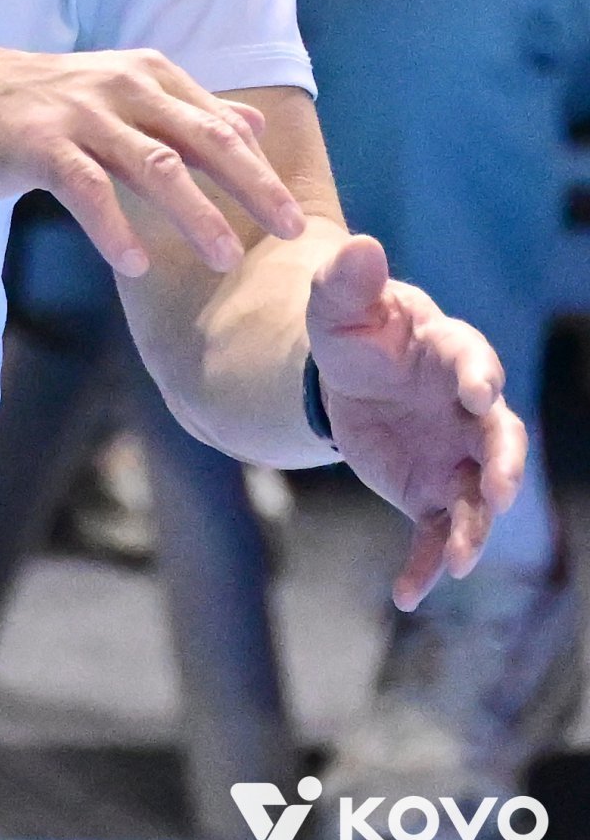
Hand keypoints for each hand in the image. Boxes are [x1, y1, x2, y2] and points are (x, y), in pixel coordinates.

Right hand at [0, 44, 305, 276]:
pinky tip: (135, 263)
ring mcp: (81, 114)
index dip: (259, 169)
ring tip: (226, 259)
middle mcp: (121, 87)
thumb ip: (182, 111)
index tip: (292, 216)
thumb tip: (252, 127)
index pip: (218, 123)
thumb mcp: (115, 95)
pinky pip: (89, 189)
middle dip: (252, 185)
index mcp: (145, 75)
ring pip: (156, 165)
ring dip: (196, 213)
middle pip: (203, 138)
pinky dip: (115, 227)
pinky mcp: (40, 145)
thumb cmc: (34, 104)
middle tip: (289, 229)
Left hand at [306, 235, 528, 610]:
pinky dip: (426, 565)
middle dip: (502, 464)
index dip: (480, 375)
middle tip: (497, 489)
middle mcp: (467, 410)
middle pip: (499, 439)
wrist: (345, 377)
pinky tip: (407, 594)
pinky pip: (436, 534)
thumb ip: (347, 281)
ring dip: (475, 528)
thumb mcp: (336, 304)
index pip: (477, 361)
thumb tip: (360, 245)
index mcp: (451, 353)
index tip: (480, 391)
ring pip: (478, 497)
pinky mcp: (431, 493)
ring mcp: (455, 456)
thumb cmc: (354, 330)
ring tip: (461, 561)